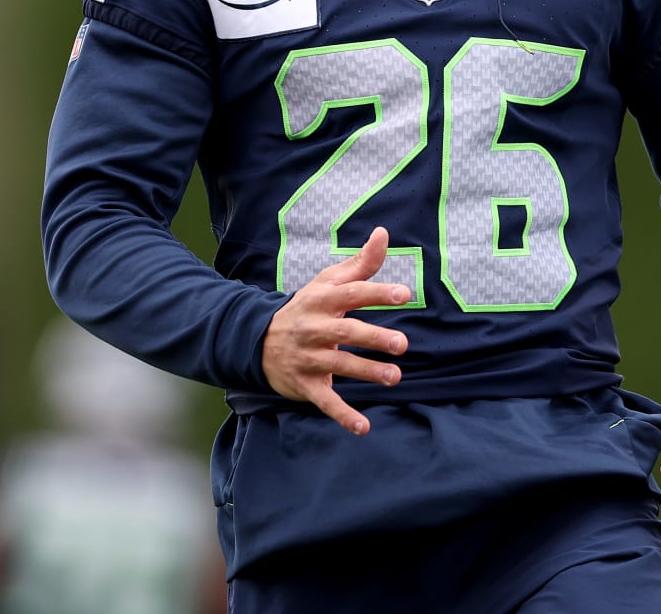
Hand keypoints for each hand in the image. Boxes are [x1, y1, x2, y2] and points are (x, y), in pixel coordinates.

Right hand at [261, 227, 409, 435]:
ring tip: (394, 377)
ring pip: (338, 366)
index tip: (403, 293)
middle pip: (346, 332)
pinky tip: (363, 427)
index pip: (351, 294)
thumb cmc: (306, 307)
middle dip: (373, 338)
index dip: (376, 292)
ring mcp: (307, 358)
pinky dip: (343, 415)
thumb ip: (360, 263)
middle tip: (402, 343)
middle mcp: (313, 328)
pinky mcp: (304, 385)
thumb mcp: (327, 282)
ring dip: (366, 372)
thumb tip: (383, 233)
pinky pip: (325, 401)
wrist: (257, 340)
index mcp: (321, 300)